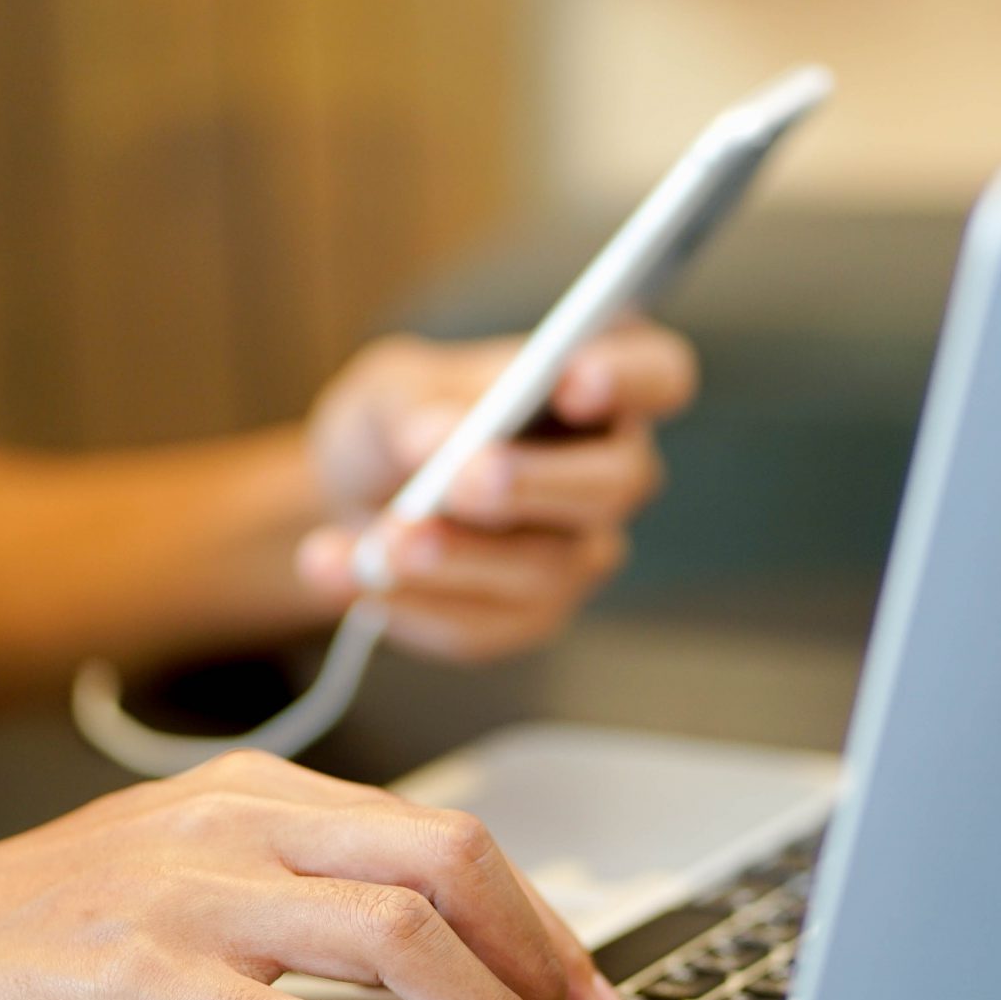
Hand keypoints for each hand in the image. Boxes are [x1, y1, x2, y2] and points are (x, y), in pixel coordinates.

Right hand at [0, 752, 630, 999]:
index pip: (444, 839)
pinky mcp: (132, 976)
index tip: (589, 993)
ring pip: (393, 937)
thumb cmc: (25, 934)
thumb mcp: (181, 878)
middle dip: (542, 964)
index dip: (536, 921)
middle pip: (446, 867)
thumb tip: (434, 955)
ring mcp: (184, 892)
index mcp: (258, 793)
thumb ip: (296, 893)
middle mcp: (234, 822)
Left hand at [299, 320, 697, 660]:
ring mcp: (577, 553)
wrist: (356, 496)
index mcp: (596, 384)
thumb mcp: (389, 388)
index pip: (658, 375)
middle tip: (462, 478)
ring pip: (547, 568)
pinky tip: (342, 573)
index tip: (572, 379)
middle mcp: (606, 471)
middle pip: (616, 482)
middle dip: (536, 482)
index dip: (630, 378)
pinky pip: (484, 624)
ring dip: (455, 557)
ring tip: (376, 543)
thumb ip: (418, 402)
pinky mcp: (527, 616)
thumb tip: (437, 435)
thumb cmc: (400, 421)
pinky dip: (407, 602)